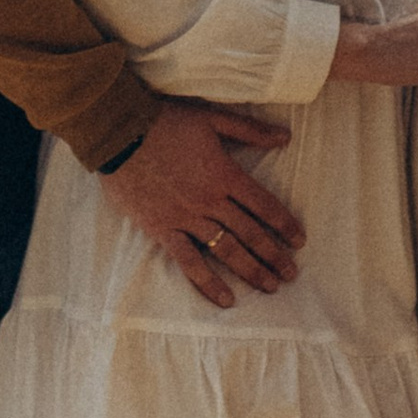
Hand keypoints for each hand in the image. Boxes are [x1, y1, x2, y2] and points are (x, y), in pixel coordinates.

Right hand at [99, 99, 305, 308]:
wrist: (118, 132)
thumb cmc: (165, 122)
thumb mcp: (212, 117)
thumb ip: (250, 130)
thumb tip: (286, 136)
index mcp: (225, 174)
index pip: (264, 205)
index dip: (284, 224)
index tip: (299, 241)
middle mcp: (210, 201)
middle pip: (250, 233)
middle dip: (274, 255)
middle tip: (291, 274)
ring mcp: (187, 218)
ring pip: (227, 250)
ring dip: (251, 270)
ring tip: (270, 286)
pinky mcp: (163, 230)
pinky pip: (189, 262)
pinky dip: (208, 283)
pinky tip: (226, 300)